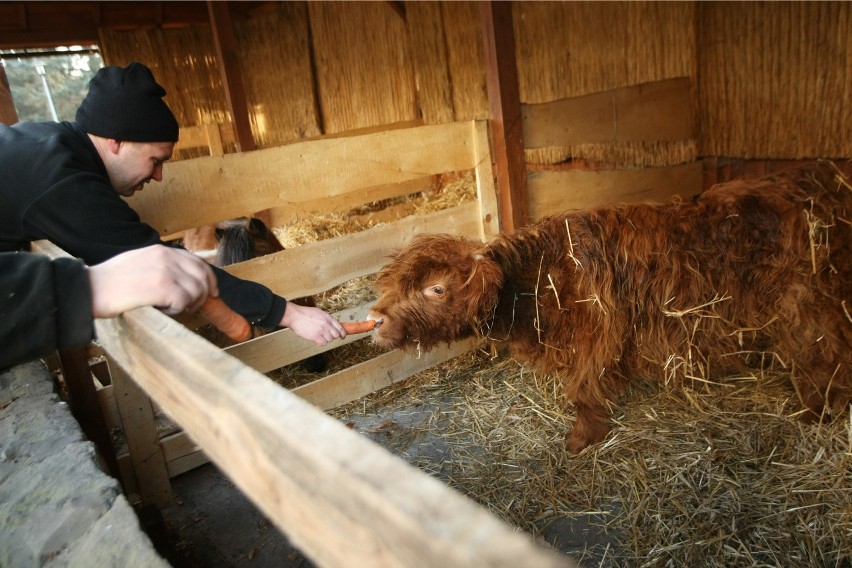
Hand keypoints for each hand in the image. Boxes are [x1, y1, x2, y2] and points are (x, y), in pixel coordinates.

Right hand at [88, 245, 217, 317]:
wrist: (88, 289)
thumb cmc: (111, 283)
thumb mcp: (140, 264)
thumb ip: (162, 268)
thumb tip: (184, 282)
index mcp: (161, 251)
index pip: (197, 262)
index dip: (209, 279)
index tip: (212, 292)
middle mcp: (166, 257)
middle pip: (203, 276)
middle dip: (203, 294)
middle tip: (191, 306)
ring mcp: (165, 271)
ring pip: (197, 290)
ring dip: (187, 304)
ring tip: (167, 307)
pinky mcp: (161, 287)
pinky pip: (184, 301)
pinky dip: (176, 310)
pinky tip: (160, 309)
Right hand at [280, 301, 345, 344]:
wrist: (295, 316)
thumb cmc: (304, 313)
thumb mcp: (319, 312)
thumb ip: (326, 318)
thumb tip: (333, 323)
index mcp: (328, 317)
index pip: (340, 327)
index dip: (343, 333)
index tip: (343, 336)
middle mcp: (327, 324)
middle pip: (336, 335)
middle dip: (333, 336)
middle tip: (327, 336)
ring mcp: (322, 330)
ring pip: (329, 339)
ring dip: (325, 339)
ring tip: (318, 336)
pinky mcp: (316, 336)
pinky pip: (323, 343)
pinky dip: (320, 342)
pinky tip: (316, 339)